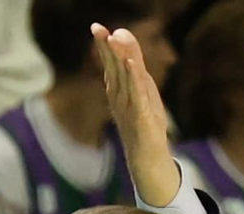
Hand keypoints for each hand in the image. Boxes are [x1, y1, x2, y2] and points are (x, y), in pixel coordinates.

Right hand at [92, 23, 179, 206]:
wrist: (147, 156)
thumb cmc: (144, 122)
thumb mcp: (141, 92)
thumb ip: (135, 69)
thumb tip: (128, 51)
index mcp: (117, 89)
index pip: (109, 63)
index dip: (103, 46)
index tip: (97, 28)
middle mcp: (119, 96)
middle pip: (112, 67)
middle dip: (106, 48)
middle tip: (98, 28)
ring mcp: (128, 105)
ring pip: (123, 77)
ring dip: (118, 57)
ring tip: (114, 38)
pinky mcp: (140, 114)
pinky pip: (136, 93)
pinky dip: (133, 78)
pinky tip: (131, 64)